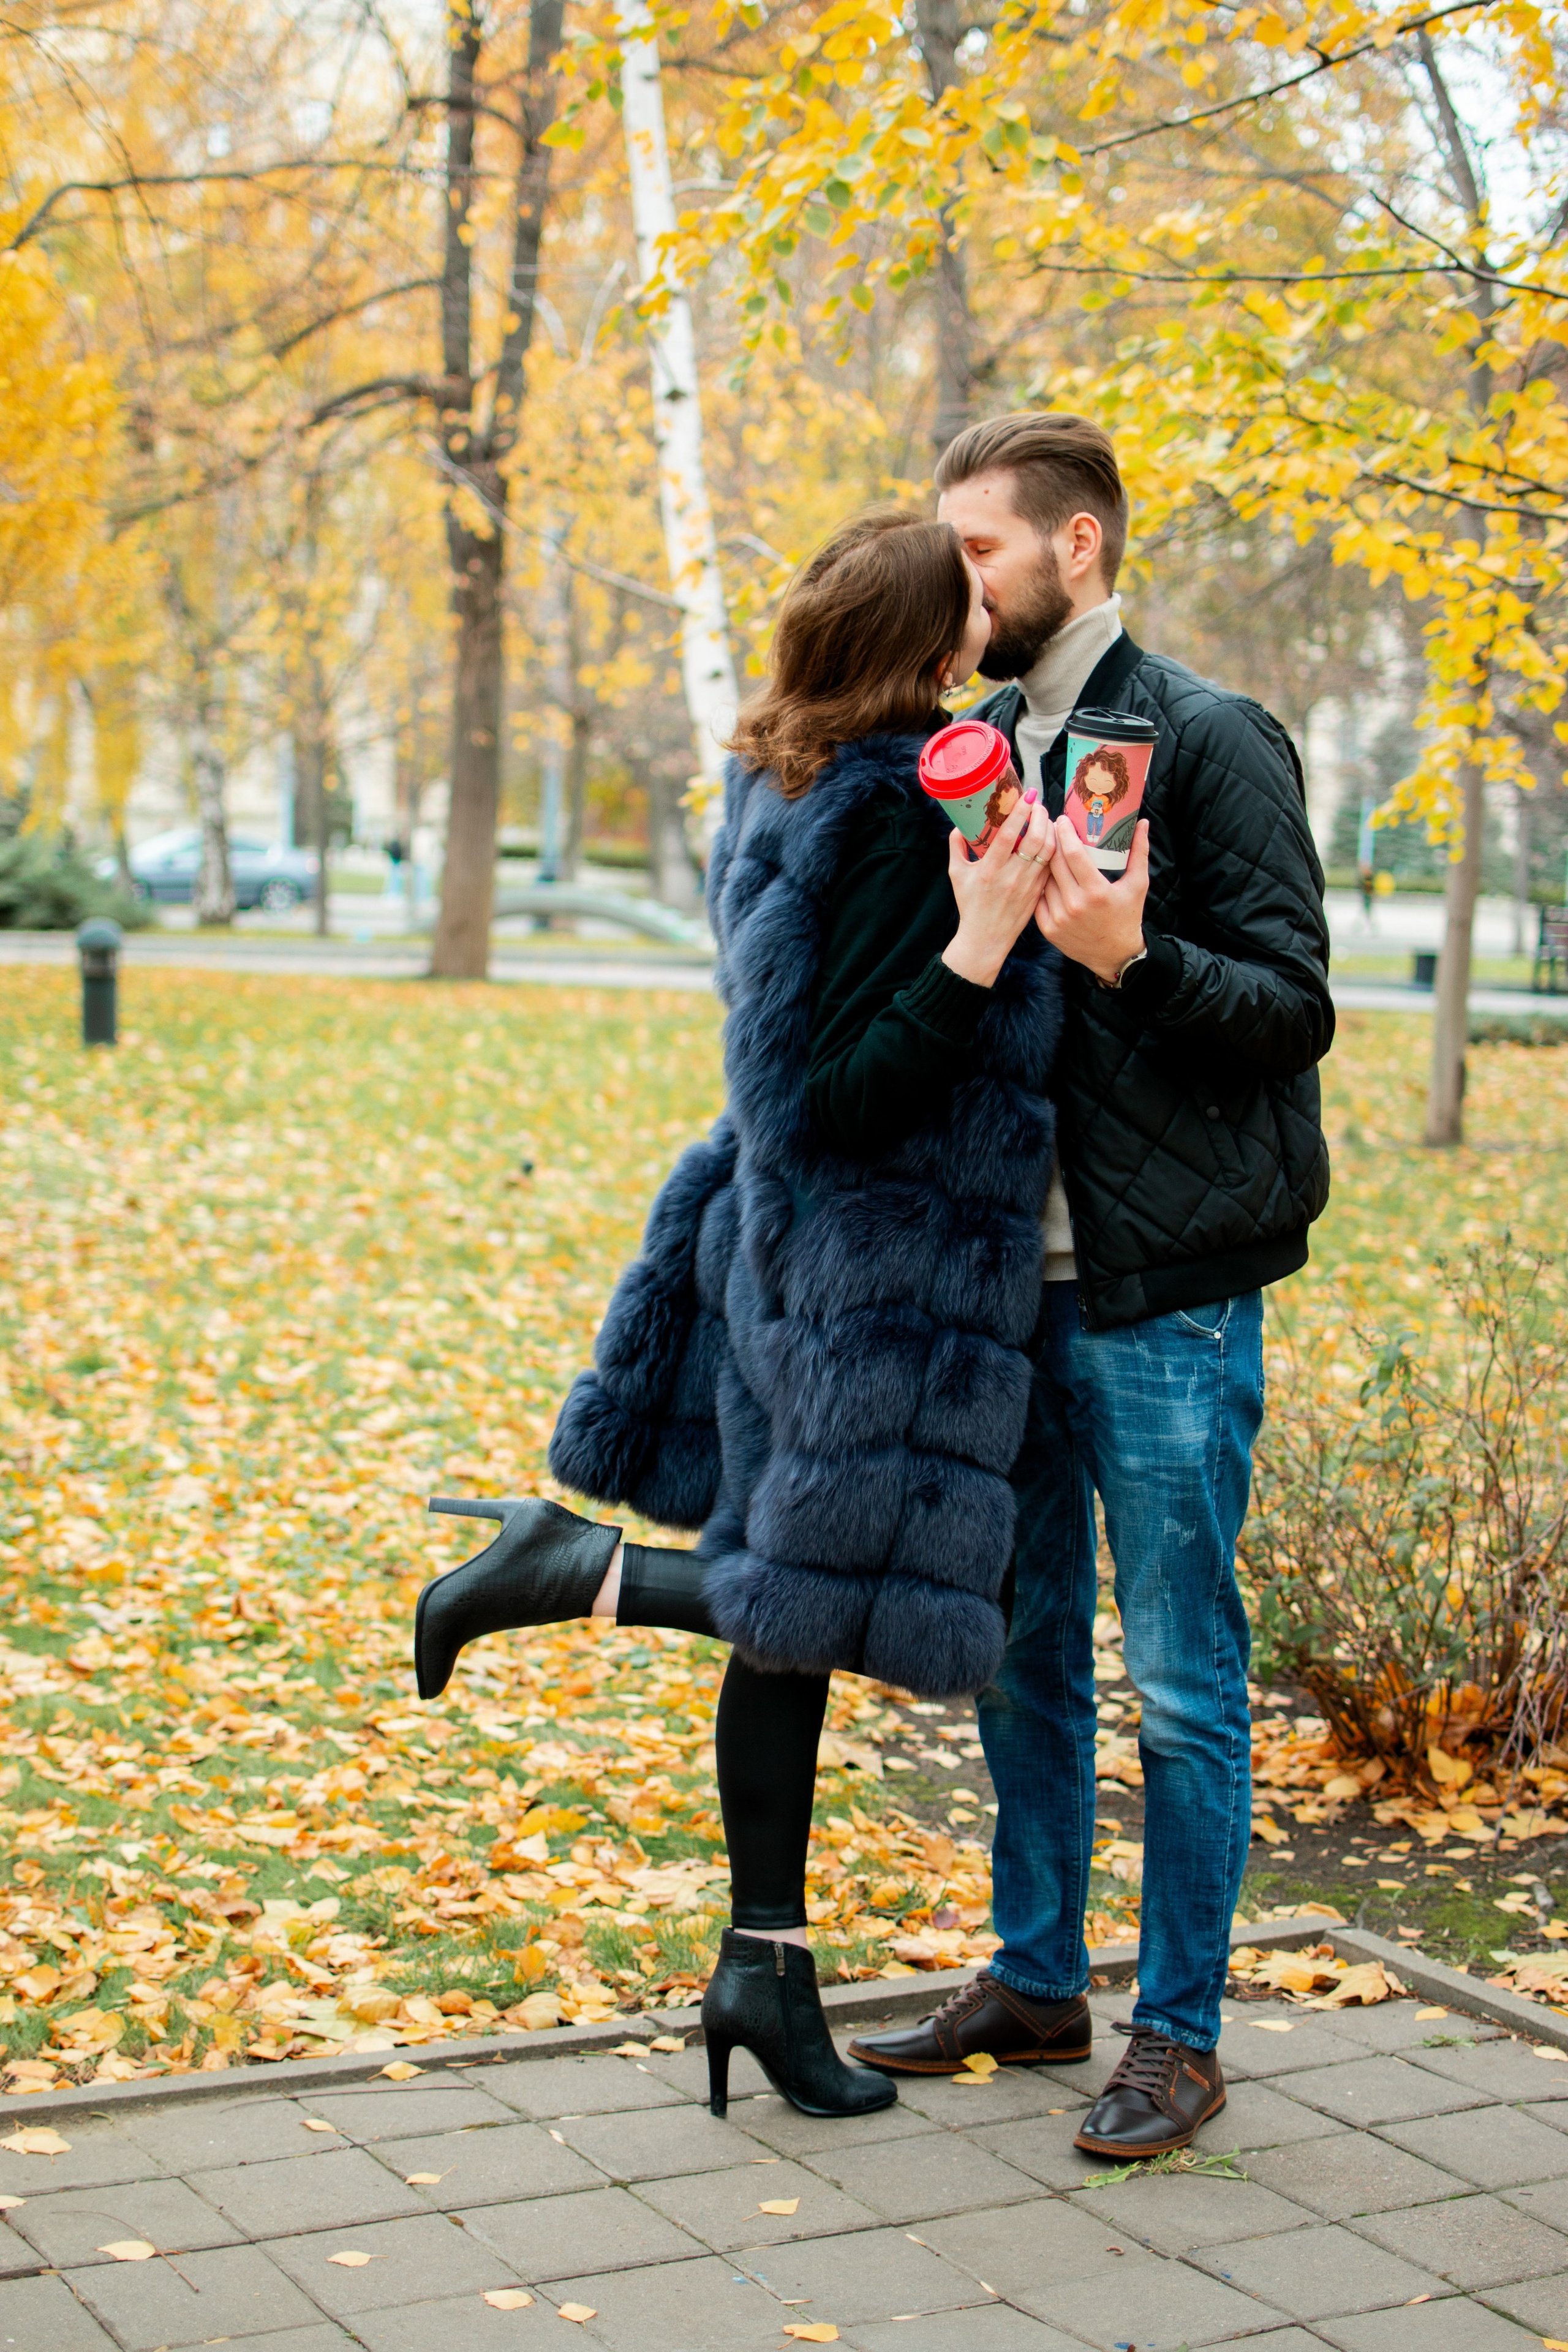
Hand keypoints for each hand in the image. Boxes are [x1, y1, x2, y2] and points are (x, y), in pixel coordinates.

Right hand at [941, 791, 1055, 988]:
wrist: (986, 940)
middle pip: (1035, 839)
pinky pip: (1051, 865)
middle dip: (1041, 815)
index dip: (1020, 812)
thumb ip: (956, 848)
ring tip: (1045, 818)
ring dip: (1050, 830)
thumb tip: (959, 826)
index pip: (1009, 834)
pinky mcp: (1038, 893)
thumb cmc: (970, 906)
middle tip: (1038, 803)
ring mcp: (1028, 885)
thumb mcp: (956, 876)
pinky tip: (1051, 839)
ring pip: (1049, 851)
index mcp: (990, 870)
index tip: (1027, 794)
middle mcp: (1012, 876)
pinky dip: (1054, 848)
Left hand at [1035, 817, 1149, 983]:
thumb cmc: (1128, 916)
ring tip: (1046, 848)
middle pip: (1054, 863)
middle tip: (1051, 827)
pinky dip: (1041, 885)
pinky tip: (1044, 874)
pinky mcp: (1048, 929)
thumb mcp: (1138, 884)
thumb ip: (1140, 852)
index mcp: (1096, 892)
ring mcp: (1058, 918)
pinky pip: (1039, 898)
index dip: (1064, 833)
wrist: (1115, 955)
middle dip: (1051, 841)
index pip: (1072, 854)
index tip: (1061, 819)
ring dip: (1044, 861)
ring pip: (1043, 880)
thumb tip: (1143, 822)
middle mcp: (1074, 905)